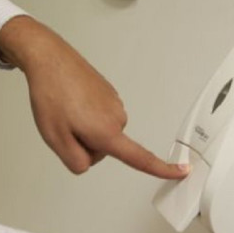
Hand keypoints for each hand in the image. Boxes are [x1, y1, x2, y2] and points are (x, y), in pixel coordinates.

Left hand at [0, 16, 189, 177]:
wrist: (51, 61)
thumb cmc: (52, 95)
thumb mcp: (55, 139)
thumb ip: (76, 161)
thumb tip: (89, 162)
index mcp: (107, 131)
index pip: (141, 158)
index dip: (162, 169)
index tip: (182, 171)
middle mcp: (117, 117)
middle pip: (105, 148)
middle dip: (85, 143)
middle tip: (65, 125)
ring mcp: (114, 103)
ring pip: (102, 132)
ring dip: (84, 128)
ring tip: (66, 111)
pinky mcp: (109, 93)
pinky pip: (99, 116)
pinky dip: (86, 115)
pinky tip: (71, 102)